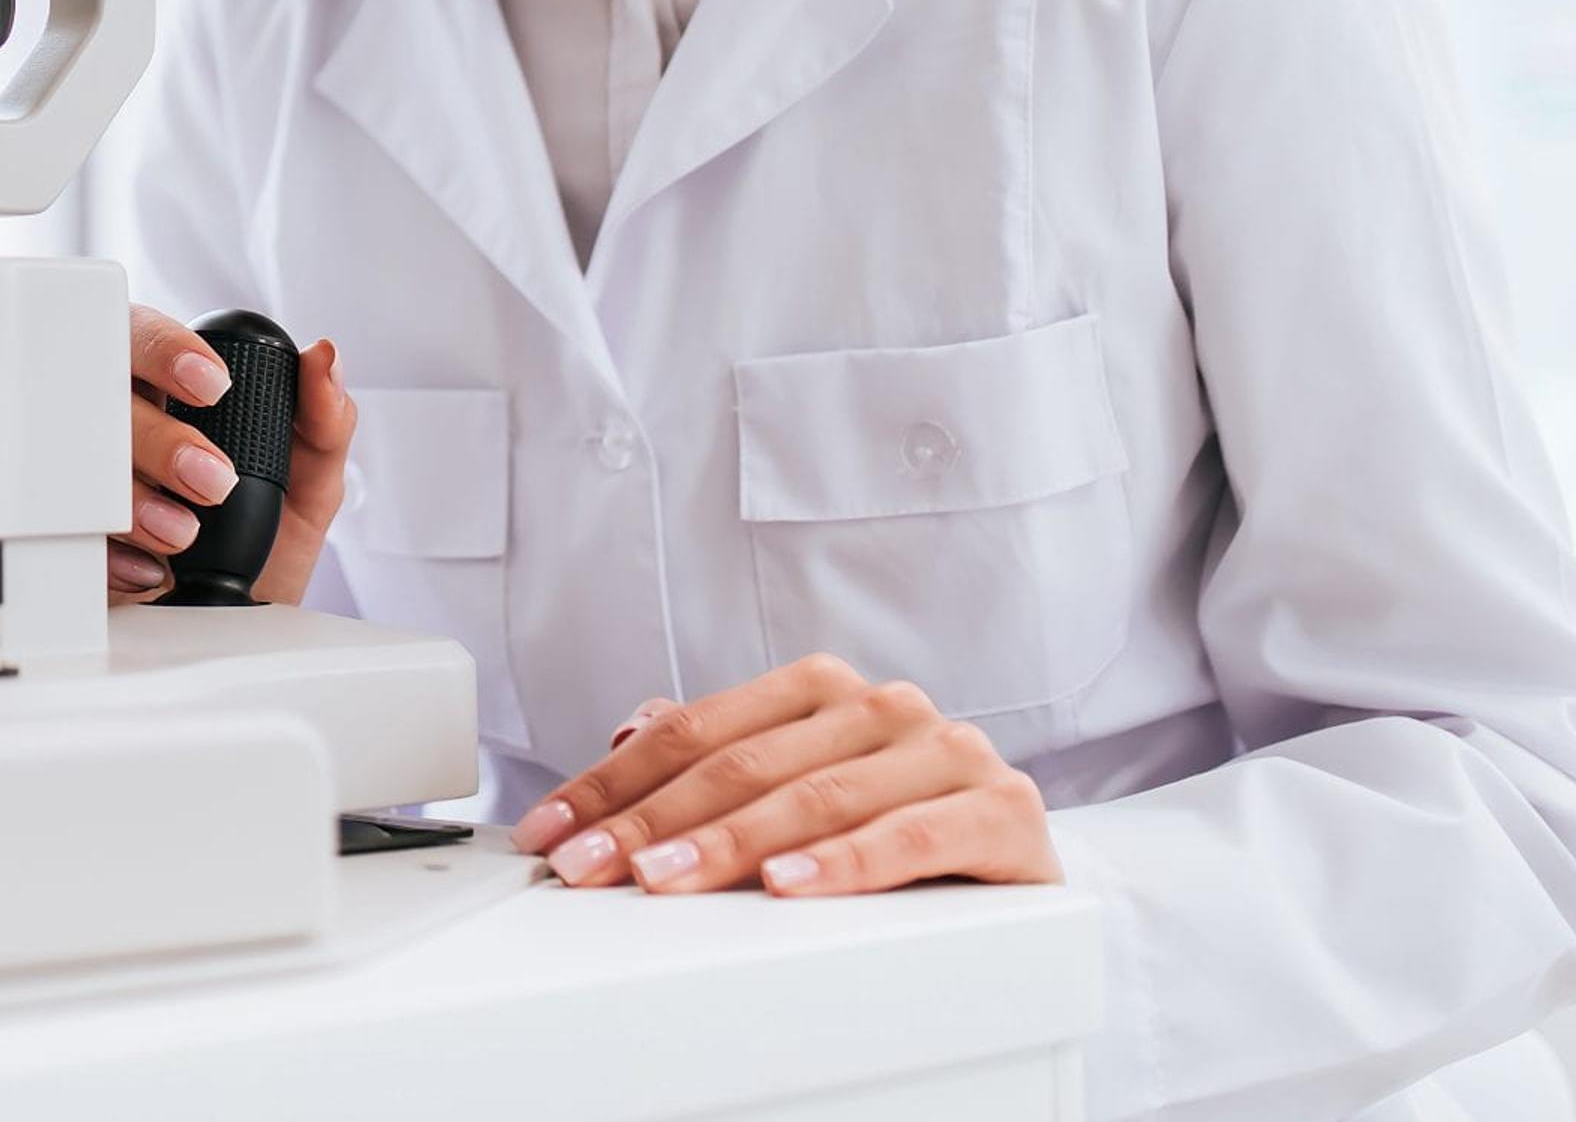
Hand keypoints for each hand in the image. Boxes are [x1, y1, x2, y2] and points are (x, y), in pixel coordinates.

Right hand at [108, 307, 355, 605]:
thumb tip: (325, 360)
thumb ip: (325, 421)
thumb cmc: (271, 543)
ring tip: (185, 533)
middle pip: (101, 396)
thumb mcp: (311, 482)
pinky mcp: (79, 538)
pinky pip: (68, 532)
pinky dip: (114, 553)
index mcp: (171, 395)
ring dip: (138, 499)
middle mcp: (124, 429)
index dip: (168, 351)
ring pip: (81, 463)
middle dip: (159, 437)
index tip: (212, 384)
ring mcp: (94, 482)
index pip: (148, 340)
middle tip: (212, 479)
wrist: (244, 624)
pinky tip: (152, 568)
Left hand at [508, 654, 1059, 896]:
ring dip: (727, 843)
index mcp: (821, 690)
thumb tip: (627, 730)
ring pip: (816, 797)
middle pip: (743, 764)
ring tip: (660, 878)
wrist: (1026, 866)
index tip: (549, 830)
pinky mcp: (1001, 809)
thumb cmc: (897, 822)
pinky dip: (844, 862)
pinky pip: (911, 835)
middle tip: (587, 866)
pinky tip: (788, 884)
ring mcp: (944, 751)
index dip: (613, 783)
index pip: (694, 732)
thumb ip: (723, 756)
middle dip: (650, 821)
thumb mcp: (801, 786)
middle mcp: (881, 706)